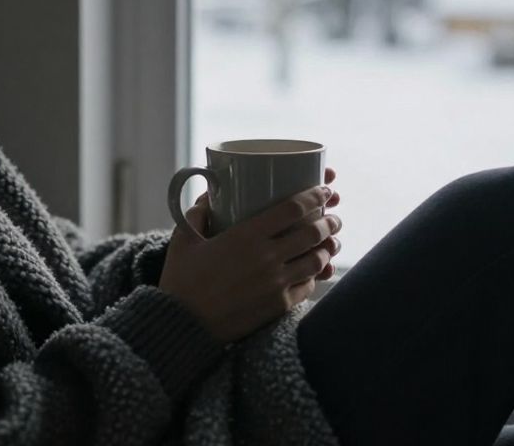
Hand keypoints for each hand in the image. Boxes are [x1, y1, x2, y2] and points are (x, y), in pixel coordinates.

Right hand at [158, 168, 342, 344]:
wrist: (183, 325)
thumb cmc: (181, 279)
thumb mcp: (184, 239)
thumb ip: (198, 212)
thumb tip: (210, 194)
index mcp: (246, 235)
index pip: (292, 208)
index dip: (313, 195)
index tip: (323, 189)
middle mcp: (267, 258)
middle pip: (312, 232)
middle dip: (328, 221)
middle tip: (332, 217)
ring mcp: (276, 283)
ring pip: (316, 260)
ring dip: (327, 248)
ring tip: (329, 242)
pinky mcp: (278, 306)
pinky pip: (307, 286)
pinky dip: (314, 275)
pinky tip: (312, 270)